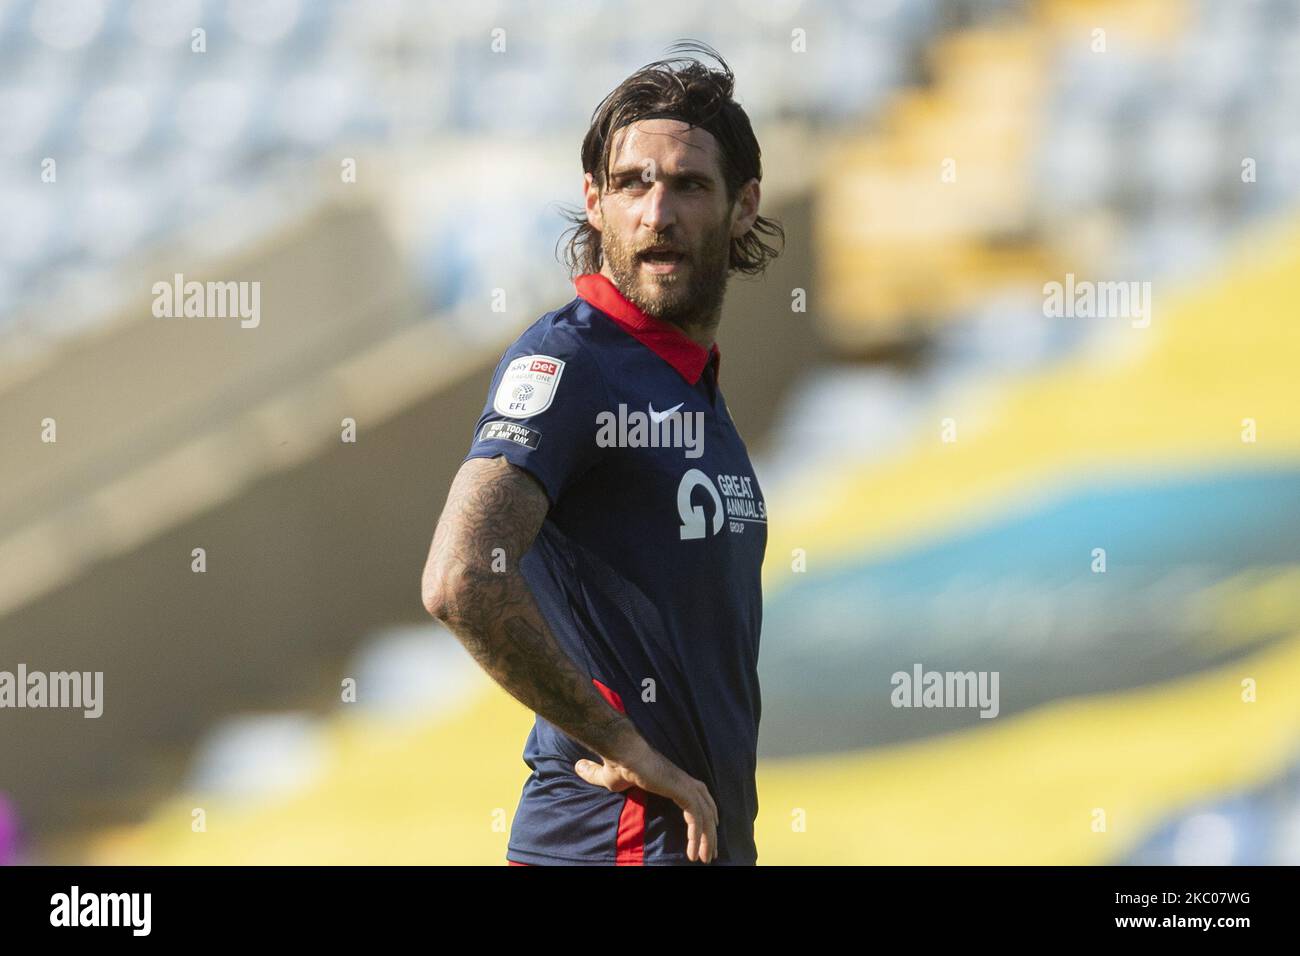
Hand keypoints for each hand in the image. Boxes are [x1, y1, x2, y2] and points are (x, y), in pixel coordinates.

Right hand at [574, 742, 718, 863]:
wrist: (621, 752)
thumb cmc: (617, 764)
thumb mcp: (606, 778)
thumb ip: (596, 775)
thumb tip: (577, 767)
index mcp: (674, 779)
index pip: (697, 798)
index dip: (702, 816)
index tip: (703, 835)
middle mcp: (685, 781)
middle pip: (707, 808)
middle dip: (710, 832)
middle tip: (709, 853)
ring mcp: (685, 785)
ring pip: (705, 816)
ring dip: (706, 839)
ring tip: (703, 859)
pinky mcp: (682, 790)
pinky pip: (696, 818)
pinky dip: (697, 836)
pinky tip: (693, 852)